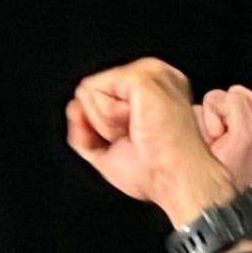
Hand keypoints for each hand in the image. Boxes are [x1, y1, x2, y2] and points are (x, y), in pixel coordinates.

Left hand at [65, 59, 240, 226]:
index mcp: (151, 90)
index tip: (134, 141)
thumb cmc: (156, 172)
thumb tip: (74, 106)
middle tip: (136, 137)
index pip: (99, 95)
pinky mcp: (140, 75)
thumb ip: (86, 129)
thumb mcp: (108, 151)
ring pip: (88, 91)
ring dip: (105, 124)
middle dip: (101, 125)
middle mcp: (153, 75)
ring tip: (138, 131)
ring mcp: (149, 71)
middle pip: (89, 91)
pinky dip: (106, 119)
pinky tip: (136, 124)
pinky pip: (93, 91)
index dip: (102, 128)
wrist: (177, 180)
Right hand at [194, 84, 251, 192]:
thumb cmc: (231, 175)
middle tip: (221, 142)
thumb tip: (226, 95)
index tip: (231, 130)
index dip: (232, 110)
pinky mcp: (203, 134)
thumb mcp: (246, 138)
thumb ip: (238, 106)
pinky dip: (194, 132)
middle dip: (217, 118)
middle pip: (221, 99)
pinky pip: (192, 118)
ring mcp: (222, 129)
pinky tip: (202, 148)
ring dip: (204, 127)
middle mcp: (243, 124)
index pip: (240, 95)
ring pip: (204, 108)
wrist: (208, 198)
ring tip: (211, 148)